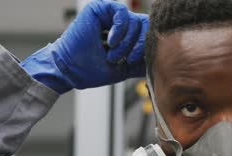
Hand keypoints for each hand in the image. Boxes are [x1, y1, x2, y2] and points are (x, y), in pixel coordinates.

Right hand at [21, 0, 148, 93]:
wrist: (72, 71)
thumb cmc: (93, 70)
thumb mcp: (125, 69)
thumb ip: (141, 64)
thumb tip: (160, 63)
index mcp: (125, 36)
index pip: (147, 33)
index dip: (147, 46)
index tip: (134, 61)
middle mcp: (119, 24)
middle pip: (144, 26)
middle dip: (139, 45)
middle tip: (127, 59)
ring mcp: (109, 15)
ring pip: (135, 21)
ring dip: (127, 42)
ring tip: (113, 54)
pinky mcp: (99, 8)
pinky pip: (121, 12)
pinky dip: (120, 28)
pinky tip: (111, 41)